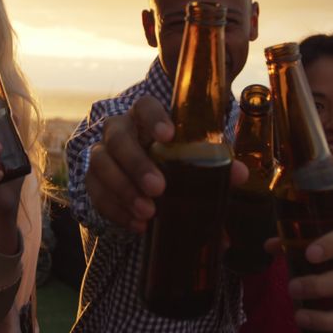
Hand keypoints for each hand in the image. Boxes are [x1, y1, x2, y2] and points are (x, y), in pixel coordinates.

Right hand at [85, 95, 247, 232]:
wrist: (142, 175)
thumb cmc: (173, 160)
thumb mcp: (194, 159)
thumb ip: (216, 164)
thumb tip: (240, 175)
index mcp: (145, 116)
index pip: (145, 106)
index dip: (154, 118)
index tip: (169, 136)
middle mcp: (118, 130)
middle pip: (118, 138)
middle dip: (136, 164)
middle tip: (158, 188)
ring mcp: (101, 154)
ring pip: (101, 165)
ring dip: (124, 190)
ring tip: (148, 213)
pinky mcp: (92, 180)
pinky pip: (96, 194)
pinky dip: (116, 211)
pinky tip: (137, 226)